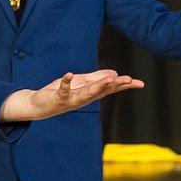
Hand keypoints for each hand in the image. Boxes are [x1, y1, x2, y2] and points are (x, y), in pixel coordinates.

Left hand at [0, 70, 143, 121]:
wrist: (40, 106)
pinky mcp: (59, 97)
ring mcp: (73, 99)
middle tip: (129, 80)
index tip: (140, 83)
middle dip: (115, 85)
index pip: (111, 88)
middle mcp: (85, 98)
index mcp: (92, 93)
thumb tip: (113, 74)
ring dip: (98, 86)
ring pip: (88, 93)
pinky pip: (63, 89)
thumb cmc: (63, 93)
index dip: (125, 85)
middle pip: (103, 91)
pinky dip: (66, 82)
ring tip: (109, 78)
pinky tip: (69, 74)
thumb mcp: (81, 83)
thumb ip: (96, 78)